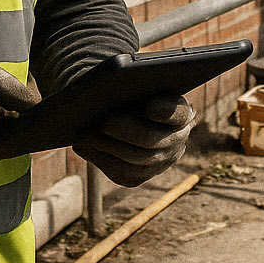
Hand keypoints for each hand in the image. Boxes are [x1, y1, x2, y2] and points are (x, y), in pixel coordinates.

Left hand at [74, 94, 195, 186]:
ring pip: (135, 161)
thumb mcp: (134, 85)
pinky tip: (83, 147)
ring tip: (84, 135)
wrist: (128, 117)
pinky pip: (123, 174)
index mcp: (180, 113)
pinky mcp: (141, 177)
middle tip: (103, 122)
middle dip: (125, 131)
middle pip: (151, 140)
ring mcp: (161, 162)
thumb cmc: (130, 93)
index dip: (163, 112)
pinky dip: (100, 159)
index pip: (176, 112)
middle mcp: (176, 140)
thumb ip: (128, 85)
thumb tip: (107, 87)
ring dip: (107, 147)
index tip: (148, 108)